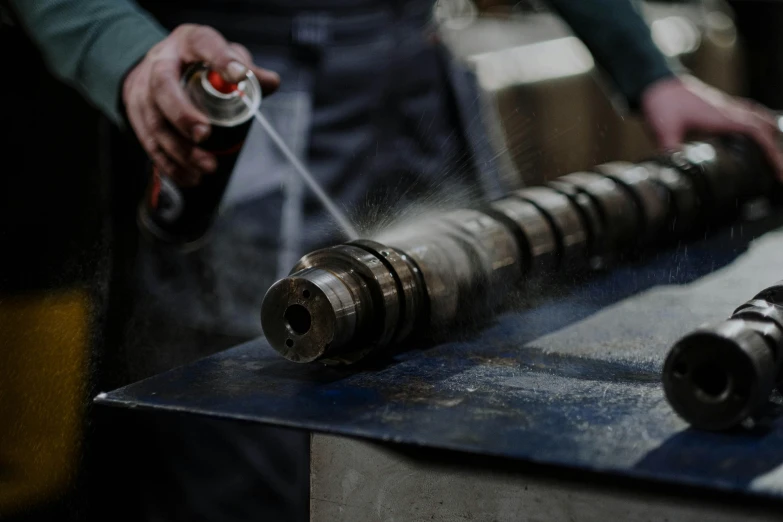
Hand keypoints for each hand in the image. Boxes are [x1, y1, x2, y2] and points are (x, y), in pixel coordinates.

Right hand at [123, 24, 279, 185]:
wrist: (155, 65)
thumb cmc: (196, 62)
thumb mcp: (222, 56)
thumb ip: (247, 70)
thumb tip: (270, 82)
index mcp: (187, 43)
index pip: (202, 43)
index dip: (220, 59)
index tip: (237, 75)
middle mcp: (159, 63)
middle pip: (163, 87)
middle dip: (183, 114)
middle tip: (205, 135)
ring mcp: (143, 90)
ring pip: (154, 122)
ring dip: (180, 149)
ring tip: (206, 166)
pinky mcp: (136, 116)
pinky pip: (149, 143)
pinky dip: (170, 164)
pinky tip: (189, 177)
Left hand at [640, 75, 782, 180]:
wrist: (656, 82)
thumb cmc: (662, 103)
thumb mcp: (664, 129)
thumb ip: (670, 148)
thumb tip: (673, 167)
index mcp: (721, 116)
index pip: (756, 132)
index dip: (770, 151)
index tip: (778, 170)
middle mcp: (729, 110)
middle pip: (764, 127)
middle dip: (775, 149)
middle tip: (780, 172)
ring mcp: (726, 106)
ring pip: (759, 118)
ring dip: (770, 133)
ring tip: (775, 156)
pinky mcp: (720, 106)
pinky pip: (748, 113)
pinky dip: (759, 123)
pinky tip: (758, 133)